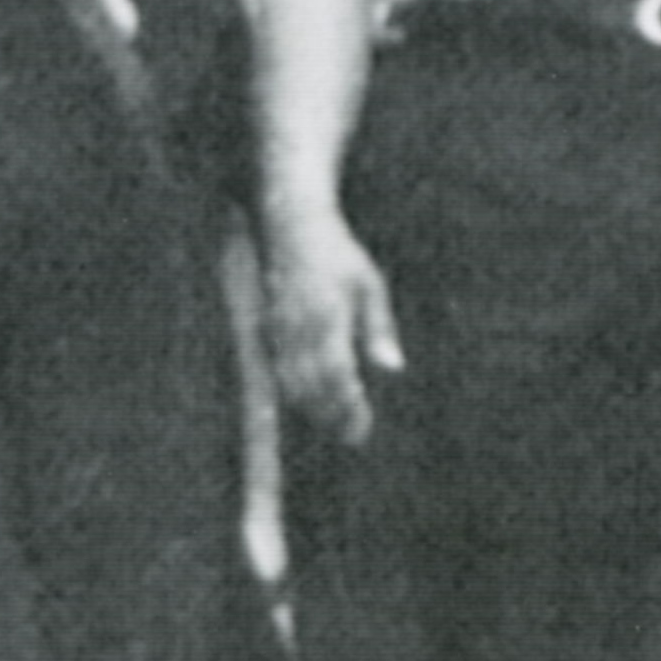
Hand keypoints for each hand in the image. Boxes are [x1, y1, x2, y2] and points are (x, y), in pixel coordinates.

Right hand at [263, 205, 403, 445]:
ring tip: (337, 425)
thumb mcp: (369, 285)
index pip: (337, 376)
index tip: (362, 427)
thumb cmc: (337, 254)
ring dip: (313, 410)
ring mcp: (279, 330)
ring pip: (291, 385)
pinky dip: (295, 393)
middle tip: (353, 435)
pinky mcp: (268, 329)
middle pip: (312, 389)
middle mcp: (299, 328)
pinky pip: (279, 372)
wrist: (291, 225)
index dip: (348, 406)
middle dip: (331, 417)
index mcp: (328, 317)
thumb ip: (379, 329)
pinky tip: (313, 402)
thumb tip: (392, 369)